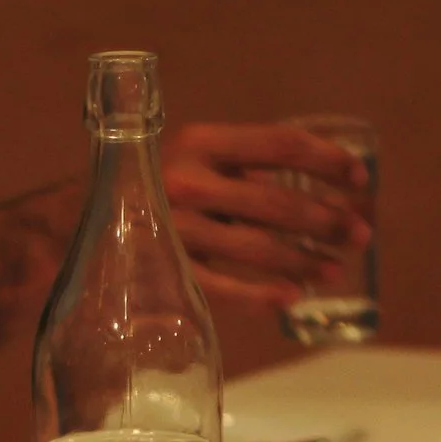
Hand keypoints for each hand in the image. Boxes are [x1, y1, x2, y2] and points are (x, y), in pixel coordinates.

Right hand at [162, 123, 372, 309]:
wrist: (78, 217)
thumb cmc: (155, 186)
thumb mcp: (196, 160)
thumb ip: (247, 168)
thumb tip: (326, 190)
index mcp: (203, 143)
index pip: (281, 145)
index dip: (327, 160)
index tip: (360, 178)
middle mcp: (189, 181)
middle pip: (276, 203)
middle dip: (328, 220)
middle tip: (362, 235)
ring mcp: (176, 229)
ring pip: (258, 248)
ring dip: (305, 261)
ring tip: (336, 271)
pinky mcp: (166, 270)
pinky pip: (224, 288)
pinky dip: (261, 295)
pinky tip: (291, 298)